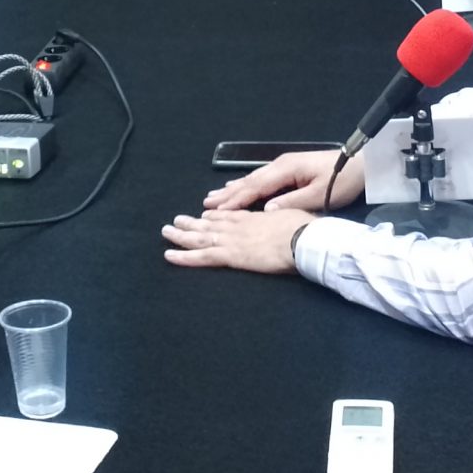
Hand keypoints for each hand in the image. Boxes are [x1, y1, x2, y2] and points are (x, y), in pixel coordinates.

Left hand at [161, 207, 316, 274]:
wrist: (304, 239)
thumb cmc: (306, 230)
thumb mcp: (294, 216)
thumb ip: (285, 218)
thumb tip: (287, 220)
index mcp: (255, 218)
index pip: (230, 216)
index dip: (215, 216)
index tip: (204, 215)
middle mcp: (239, 226)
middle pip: (210, 224)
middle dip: (192, 223)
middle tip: (176, 220)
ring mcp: (233, 240)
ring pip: (201, 238)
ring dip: (182, 235)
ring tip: (166, 231)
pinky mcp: (231, 255)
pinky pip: (202, 257)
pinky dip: (184, 256)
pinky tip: (169, 255)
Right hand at [203, 149, 362, 212]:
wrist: (361, 163)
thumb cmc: (343, 180)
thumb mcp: (320, 194)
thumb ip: (293, 202)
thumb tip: (267, 210)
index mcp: (286, 169)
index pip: (256, 187)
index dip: (236, 200)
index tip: (217, 211)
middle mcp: (281, 165)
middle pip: (250, 181)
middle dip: (228, 194)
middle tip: (206, 204)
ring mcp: (285, 166)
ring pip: (253, 179)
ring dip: (234, 189)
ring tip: (214, 196)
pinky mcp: (290, 169)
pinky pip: (262, 179)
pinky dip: (247, 185)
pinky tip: (239, 187)